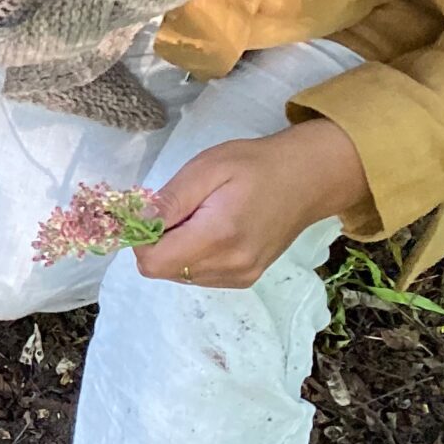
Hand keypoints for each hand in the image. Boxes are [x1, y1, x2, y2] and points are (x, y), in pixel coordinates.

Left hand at [136, 118, 369, 290]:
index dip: (141, 238)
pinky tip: (213, 229)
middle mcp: (230, 266)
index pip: (153, 262)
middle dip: (159, 242)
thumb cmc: (255, 165)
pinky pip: (200, 275)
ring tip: (202, 216)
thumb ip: (170, 200)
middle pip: (164, 270)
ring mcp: (240, 276)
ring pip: (179, 274)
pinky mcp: (246, 278)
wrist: (307, 179)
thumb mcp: (206, 169)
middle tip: (182, 208)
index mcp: (218, 237)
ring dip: (177, 249)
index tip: (153, 212)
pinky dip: (194, 255)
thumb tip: (136, 222)